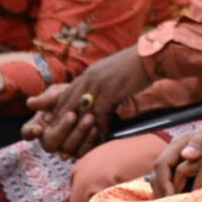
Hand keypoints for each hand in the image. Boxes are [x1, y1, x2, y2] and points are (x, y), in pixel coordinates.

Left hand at [24, 47, 151, 158]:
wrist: (150, 58)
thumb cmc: (133, 68)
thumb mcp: (110, 75)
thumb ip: (97, 86)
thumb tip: (92, 101)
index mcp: (87, 74)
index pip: (65, 93)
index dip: (57, 110)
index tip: (51, 125)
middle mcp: (89, 77)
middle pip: (68, 102)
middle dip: (61, 122)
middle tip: (55, 139)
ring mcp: (98, 83)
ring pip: (81, 110)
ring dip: (79, 128)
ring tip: (75, 143)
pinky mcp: (110, 89)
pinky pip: (100, 112)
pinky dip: (100, 126)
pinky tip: (102, 136)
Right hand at [151, 125, 201, 197]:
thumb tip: (185, 154)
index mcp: (178, 144)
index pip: (161, 165)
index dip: (163, 183)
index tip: (171, 198)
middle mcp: (173, 153)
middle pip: (157, 175)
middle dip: (161, 192)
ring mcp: (175, 162)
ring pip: (160, 181)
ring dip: (165, 195)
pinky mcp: (180, 171)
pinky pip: (170, 184)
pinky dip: (172, 195)